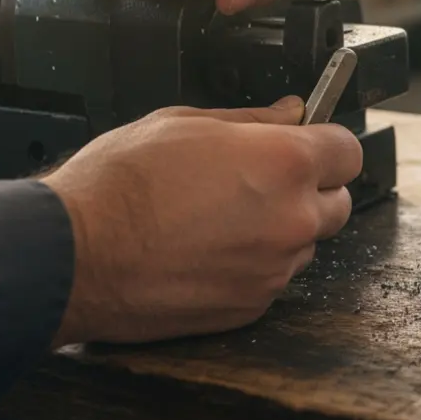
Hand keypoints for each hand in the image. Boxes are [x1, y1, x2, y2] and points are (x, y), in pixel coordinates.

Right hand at [41, 97, 361, 344]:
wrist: (71, 256)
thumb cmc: (117, 185)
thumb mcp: (183, 123)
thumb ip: (252, 119)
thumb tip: (291, 112)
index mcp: (284, 163)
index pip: (348, 151)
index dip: (327, 146)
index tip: (309, 145)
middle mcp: (291, 219)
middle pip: (337, 203)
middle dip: (310, 190)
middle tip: (261, 182)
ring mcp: (274, 268)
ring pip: (304, 244)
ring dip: (280, 230)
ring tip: (220, 218)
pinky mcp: (251, 306)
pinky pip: (272, 279)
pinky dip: (253, 266)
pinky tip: (207, 250)